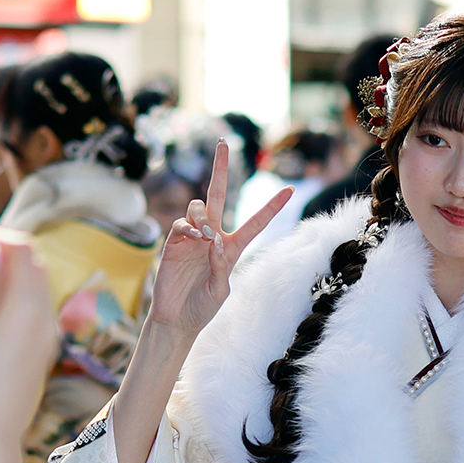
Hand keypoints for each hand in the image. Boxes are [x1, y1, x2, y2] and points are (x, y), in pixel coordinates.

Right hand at [0, 231, 57, 454]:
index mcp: (29, 305)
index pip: (22, 249)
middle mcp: (46, 318)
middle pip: (33, 267)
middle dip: (4, 256)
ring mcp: (47, 337)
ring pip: (33, 292)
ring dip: (6, 282)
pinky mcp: (41, 354)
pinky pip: (30, 317)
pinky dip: (9, 307)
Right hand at [144, 140, 293, 340]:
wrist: (176, 319)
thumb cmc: (202, 307)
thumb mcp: (221, 289)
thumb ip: (221, 265)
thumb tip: (215, 239)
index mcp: (232, 247)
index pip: (256, 222)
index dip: (272, 206)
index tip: (290, 189)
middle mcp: (213, 237)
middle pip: (218, 194)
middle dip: (220, 169)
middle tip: (223, 143)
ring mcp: (192, 238)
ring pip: (199, 207)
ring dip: (204, 216)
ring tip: (205, 235)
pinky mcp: (173, 243)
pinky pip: (181, 225)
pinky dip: (189, 228)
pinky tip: (195, 239)